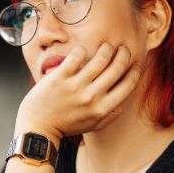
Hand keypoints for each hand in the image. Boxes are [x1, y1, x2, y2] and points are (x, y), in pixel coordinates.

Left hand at [16, 42, 141, 139]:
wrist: (38, 127)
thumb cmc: (66, 126)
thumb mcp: (92, 125)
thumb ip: (109, 115)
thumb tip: (123, 103)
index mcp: (103, 108)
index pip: (128, 85)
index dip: (135, 71)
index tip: (135, 63)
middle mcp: (92, 96)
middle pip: (117, 68)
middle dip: (124, 54)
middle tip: (122, 48)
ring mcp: (75, 86)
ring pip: (100, 59)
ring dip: (107, 48)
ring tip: (106, 46)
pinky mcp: (60, 77)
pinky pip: (76, 57)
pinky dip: (82, 50)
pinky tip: (82, 51)